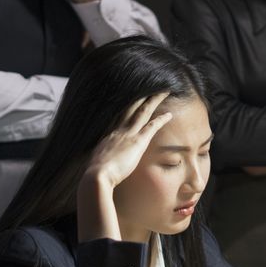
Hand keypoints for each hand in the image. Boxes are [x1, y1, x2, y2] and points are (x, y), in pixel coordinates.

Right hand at [76, 92, 171, 241]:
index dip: (127, 108)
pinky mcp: (137, 142)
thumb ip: (100, 168)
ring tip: (162, 92)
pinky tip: (170, 114)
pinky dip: (161, 119)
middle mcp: (117, 132)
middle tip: (149, 88)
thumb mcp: (96, 169)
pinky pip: (152, 126)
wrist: (96, 177)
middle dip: (141, 98)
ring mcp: (127, 135)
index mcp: (107, 138)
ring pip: (142, 112)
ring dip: (153, 101)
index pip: (119, 119)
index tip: (133, 101)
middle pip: (130, 109)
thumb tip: (97, 174)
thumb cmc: (95, 178)